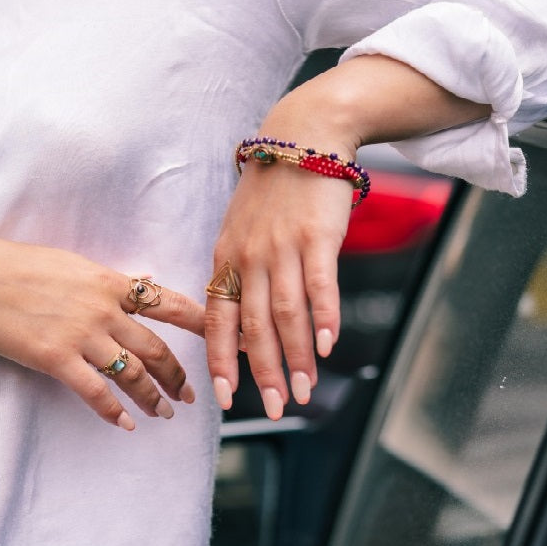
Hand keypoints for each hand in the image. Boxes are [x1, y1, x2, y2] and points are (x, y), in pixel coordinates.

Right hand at [0, 235, 205, 430]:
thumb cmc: (13, 265)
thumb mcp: (69, 263)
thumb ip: (105, 281)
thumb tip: (137, 285)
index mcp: (109, 281)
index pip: (168, 303)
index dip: (200, 323)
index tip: (223, 338)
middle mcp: (103, 309)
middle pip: (156, 348)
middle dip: (178, 375)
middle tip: (191, 395)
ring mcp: (81, 335)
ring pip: (133, 373)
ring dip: (154, 397)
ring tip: (166, 414)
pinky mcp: (56, 358)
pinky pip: (96, 392)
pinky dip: (115, 411)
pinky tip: (127, 424)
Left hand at [205, 147, 353, 419]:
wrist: (303, 136)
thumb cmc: (272, 193)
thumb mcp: (239, 233)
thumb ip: (237, 278)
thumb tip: (241, 331)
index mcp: (225, 260)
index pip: (217, 322)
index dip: (221, 363)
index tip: (226, 399)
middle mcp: (249, 259)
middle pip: (254, 329)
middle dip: (265, 374)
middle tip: (277, 409)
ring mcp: (282, 248)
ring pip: (286, 315)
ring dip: (297, 358)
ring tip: (307, 389)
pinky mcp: (317, 237)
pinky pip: (319, 286)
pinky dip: (324, 318)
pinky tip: (328, 346)